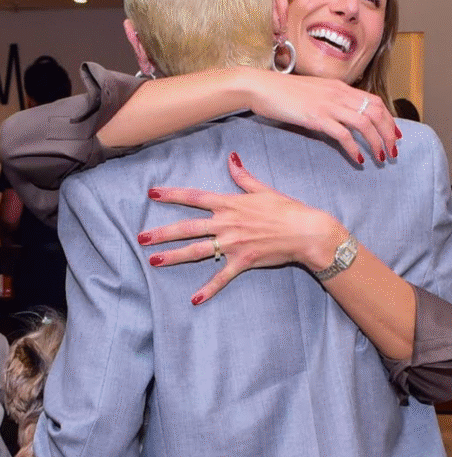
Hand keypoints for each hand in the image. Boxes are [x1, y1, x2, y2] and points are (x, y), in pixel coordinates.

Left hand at [138, 153, 344, 305]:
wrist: (306, 231)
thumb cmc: (287, 209)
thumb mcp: (264, 189)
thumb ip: (243, 176)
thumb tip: (231, 158)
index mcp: (230, 204)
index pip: (195, 197)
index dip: (172, 195)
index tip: (152, 194)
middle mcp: (227, 223)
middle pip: (188, 227)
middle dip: (162, 232)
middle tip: (141, 237)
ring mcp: (233, 243)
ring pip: (197, 251)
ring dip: (174, 256)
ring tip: (153, 261)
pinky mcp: (243, 260)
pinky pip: (222, 276)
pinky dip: (209, 289)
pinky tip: (195, 299)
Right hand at [247, 71, 399, 164]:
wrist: (260, 87)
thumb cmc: (284, 92)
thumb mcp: (315, 92)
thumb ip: (332, 101)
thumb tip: (345, 117)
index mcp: (340, 87)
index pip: (375, 101)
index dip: (389, 119)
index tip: (394, 134)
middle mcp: (339, 94)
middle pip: (376, 112)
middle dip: (388, 133)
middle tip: (392, 151)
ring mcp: (328, 105)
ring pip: (365, 123)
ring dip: (376, 142)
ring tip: (380, 157)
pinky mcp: (316, 117)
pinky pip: (343, 135)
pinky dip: (354, 148)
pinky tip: (358, 159)